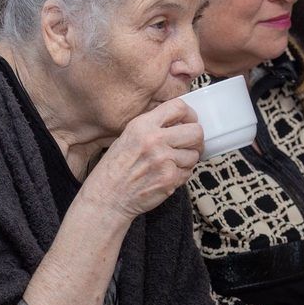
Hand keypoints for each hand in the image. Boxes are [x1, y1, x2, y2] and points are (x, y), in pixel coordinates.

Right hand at [82, 99, 203, 219]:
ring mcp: (164, 160)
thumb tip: (178, 123)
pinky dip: (181, 174)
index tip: (189, 121)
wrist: (107, 197)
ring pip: (194, 154)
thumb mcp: (127, 137)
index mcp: (142, 125)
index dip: (189, 115)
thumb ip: (152, 127)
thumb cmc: (115, 169)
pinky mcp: (170, 179)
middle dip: (196, 139)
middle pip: (196, 131)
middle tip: (190, 144)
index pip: (179, 107)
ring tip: (172, 163)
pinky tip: (166, 175)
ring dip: (187, 159)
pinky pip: (188, 172)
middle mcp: (154, 140)